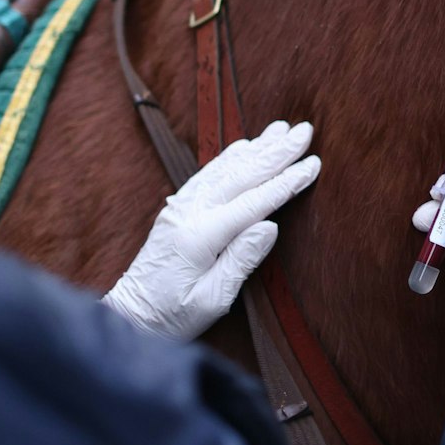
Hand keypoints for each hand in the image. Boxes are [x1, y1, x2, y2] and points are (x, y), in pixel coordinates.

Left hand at [104, 121, 320, 339]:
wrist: (131, 315)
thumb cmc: (173, 315)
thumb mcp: (213, 299)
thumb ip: (241, 260)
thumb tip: (270, 226)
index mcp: (201, 235)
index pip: (254, 202)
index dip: (286, 182)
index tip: (313, 163)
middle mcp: (190, 212)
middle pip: (241, 174)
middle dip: (275, 151)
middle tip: (304, 130)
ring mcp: (181, 207)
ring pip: (224, 168)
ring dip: (256, 147)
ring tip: (282, 129)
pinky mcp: (177, 209)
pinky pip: (207, 174)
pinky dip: (230, 157)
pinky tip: (245, 146)